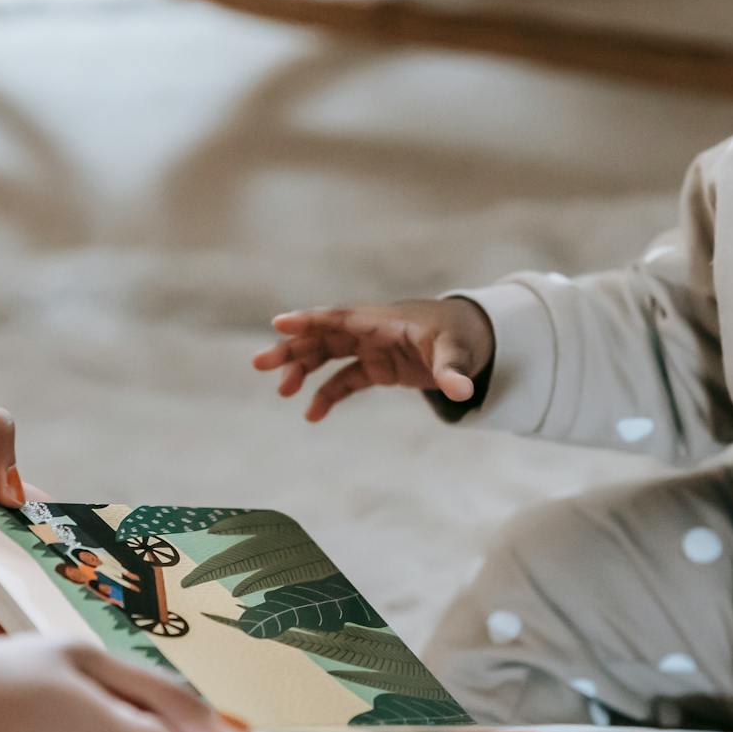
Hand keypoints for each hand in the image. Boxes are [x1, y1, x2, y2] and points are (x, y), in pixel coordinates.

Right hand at [252, 299, 494, 421]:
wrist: (473, 337)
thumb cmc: (462, 337)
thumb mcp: (459, 353)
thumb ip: (454, 372)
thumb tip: (462, 392)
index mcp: (382, 320)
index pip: (339, 317)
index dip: (309, 320)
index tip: (279, 323)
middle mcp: (370, 331)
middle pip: (322, 336)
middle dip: (292, 348)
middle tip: (259, 364)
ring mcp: (371, 348)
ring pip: (326, 355)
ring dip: (302, 369)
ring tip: (283, 392)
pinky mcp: (377, 367)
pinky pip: (344, 379)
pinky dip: (327, 394)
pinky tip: (312, 414)